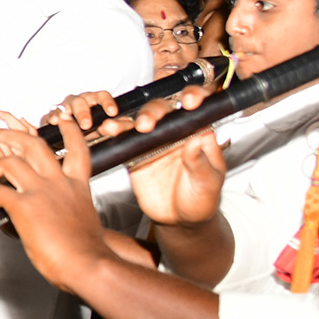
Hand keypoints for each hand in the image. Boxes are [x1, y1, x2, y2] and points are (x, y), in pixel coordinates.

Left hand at [0, 120, 113, 294]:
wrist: (91, 265)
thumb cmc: (88, 252)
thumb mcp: (80, 221)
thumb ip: (66, 208)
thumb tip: (50, 214)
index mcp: (77, 186)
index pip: (77, 148)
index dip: (68, 131)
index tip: (62, 119)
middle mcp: (60, 183)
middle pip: (34, 144)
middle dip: (11, 134)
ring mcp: (42, 192)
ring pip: (9, 161)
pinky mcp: (25, 206)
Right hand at [40, 90, 120, 132]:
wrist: (79, 140)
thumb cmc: (97, 130)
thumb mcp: (112, 129)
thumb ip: (119, 127)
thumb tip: (112, 125)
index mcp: (96, 101)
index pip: (102, 96)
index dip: (107, 103)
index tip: (112, 112)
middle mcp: (81, 102)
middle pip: (81, 101)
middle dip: (83, 112)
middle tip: (86, 125)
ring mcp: (66, 108)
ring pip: (65, 106)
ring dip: (66, 112)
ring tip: (67, 119)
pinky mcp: (55, 116)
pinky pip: (52, 114)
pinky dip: (53, 117)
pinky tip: (55, 121)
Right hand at [100, 84, 226, 225]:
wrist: (179, 221)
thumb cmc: (201, 200)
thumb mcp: (209, 183)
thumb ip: (203, 161)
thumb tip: (200, 138)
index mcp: (197, 134)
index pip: (197, 107)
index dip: (194, 97)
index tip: (189, 102)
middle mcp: (175, 133)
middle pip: (163, 109)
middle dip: (154, 111)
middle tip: (148, 123)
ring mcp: (154, 141)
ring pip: (140, 120)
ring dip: (130, 120)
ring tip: (122, 127)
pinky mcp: (135, 153)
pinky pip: (124, 139)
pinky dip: (115, 132)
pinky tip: (109, 130)